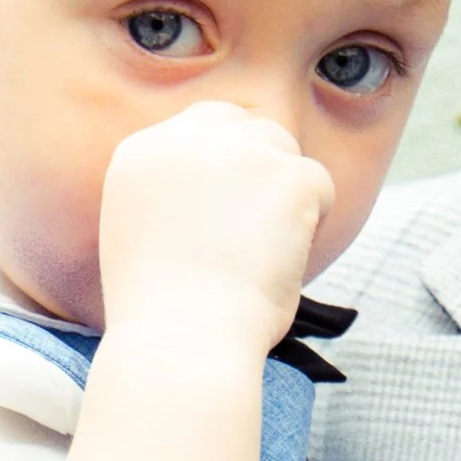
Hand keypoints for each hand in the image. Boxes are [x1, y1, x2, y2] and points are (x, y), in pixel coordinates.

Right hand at [99, 102, 332, 356]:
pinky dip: (312, 222)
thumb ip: (176, 191)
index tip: (236, 199)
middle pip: (250, 126)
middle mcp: (185, 137)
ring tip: (262, 253)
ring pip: (286, 153)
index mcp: (141, 152)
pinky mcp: (286, 174)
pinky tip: (281, 257)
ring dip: (286, 196)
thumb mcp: (143, 231)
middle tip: (260, 227)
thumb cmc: (163, 309)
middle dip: (262, 168)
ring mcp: (238, 150)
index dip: (230, 158)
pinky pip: (319, 184)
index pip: (205, 121)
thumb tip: (228, 185)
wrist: (181, 338)